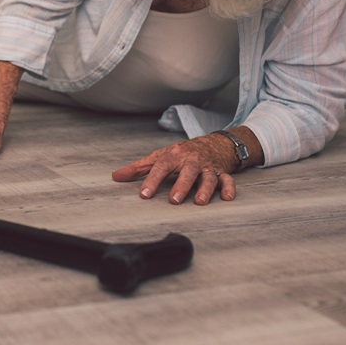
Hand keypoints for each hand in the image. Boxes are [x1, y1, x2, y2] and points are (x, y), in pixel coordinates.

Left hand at [111, 134, 239, 204]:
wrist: (214, 143)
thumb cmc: (182, 153)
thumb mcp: (160, 156)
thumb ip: (139, 168)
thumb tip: (116, 176)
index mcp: (174, 155)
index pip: (161, 166)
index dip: (152, 180)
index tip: (144, 194)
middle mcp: (192, 160)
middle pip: (187, 171)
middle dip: (181, 185)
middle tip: (174, 200)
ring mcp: (208, 167)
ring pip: (208, 177)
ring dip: (205, 189)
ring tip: (200, 202)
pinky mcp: (222, 173)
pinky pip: (228, 180)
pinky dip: (229, 188)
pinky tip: (226, 198)